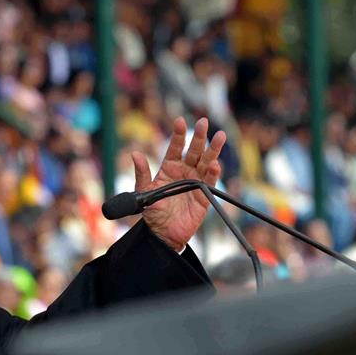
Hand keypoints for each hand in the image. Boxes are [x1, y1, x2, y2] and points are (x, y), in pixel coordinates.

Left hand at [133, 116, 225, 251]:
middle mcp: (185, 172)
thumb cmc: (153, 212)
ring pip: (206, 162)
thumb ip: (141, 174)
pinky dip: (214, 173)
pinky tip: (215, 163)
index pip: (175, 148)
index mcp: (170, 168)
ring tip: (220, 136)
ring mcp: (196, 182)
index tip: (180, 121)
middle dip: (199, 137)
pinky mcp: (204, 195)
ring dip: (213, 150)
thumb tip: (135, 154)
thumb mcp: (143, 191)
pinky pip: (210, 182)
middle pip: (194, 151)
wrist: (163, 233)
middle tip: (203, 122)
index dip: (178, 135)